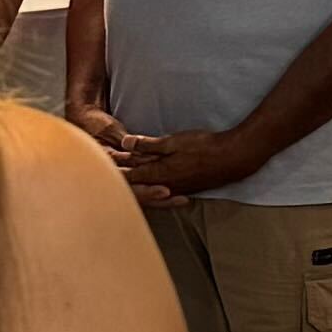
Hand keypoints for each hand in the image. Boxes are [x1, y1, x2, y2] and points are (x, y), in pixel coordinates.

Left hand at [100, 123, 247, 206]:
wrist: (232, 158)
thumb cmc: (204, 147)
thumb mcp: (173, 141)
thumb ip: (148, 145)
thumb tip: (125, 144)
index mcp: (158, 173)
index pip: (128, 174)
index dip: (112, 170)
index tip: (98, 165)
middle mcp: (163, 185)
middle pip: (135, 186)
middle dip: (119, 180)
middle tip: (104, 173)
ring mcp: (174, 188)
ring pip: (147, 189)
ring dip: (134, 184)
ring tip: (119, 179)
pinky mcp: (183, 187)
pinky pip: (160, 190)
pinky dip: (148, 188)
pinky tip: (145, 186)